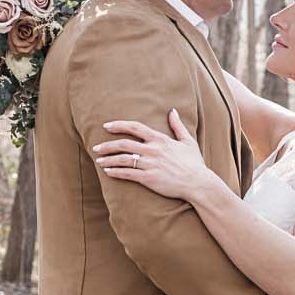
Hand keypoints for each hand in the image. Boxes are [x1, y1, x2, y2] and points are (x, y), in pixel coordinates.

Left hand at [94, 109, 212, 203]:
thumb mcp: (187, 141)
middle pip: (124, 144)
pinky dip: (115, 172)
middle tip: (96, 147)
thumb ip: (177, 126)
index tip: (107, 126)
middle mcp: (153, 150)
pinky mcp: (148, 178)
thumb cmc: (194, 163)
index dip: (119, 125)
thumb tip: (172, 111)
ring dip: (108, 159)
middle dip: (107, 145)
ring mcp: (150, 164)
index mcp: (160, 139)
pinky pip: (127, 174)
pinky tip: (107, 172)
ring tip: (98, 161)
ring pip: (123, 159)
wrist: (198, 183)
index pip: (135, 127)